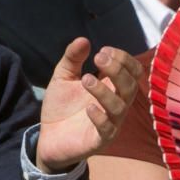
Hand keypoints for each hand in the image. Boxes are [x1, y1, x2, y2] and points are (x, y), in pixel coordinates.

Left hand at [36, 38, 142, 173]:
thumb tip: (83, 39)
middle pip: (130, 86)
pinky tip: (89, 108)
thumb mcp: (63, 77)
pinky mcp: (99, 140)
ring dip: (104, 91)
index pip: (132, 71)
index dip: (122, 59)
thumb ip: (72, 59)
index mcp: (111, 87)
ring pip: (120, 106)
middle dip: (117, 70)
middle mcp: (115, 104)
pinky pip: (107, 129)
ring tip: (86, 80)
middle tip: (98, 58)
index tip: (102, 51)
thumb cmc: (61, 107)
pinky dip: (100, 117)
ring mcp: (110, 123)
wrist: (47, 137)